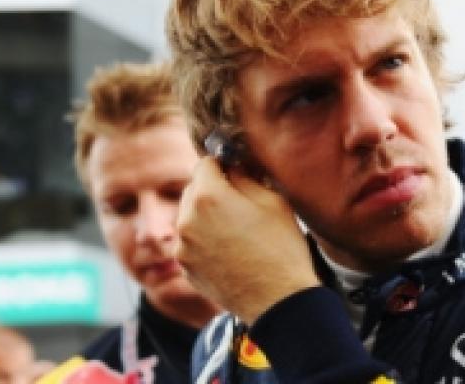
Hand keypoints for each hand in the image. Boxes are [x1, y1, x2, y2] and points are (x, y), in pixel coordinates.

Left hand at [175, 156, 319, 323]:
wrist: (278, 301)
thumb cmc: (281, 248)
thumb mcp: (273, 201)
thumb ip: (245, 177)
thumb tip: (233, 168)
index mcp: (208, 197)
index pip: (205, 163)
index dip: (223, 165)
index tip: (236, 173)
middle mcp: (186, 220)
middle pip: (193, 190)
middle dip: (212, 191)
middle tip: (241, 204)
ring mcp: (182, 247)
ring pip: (190, 218)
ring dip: (206, 217)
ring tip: (237, 232)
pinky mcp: (185, 268)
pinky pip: (191, 243)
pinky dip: (205, 241)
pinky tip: (231, 252)